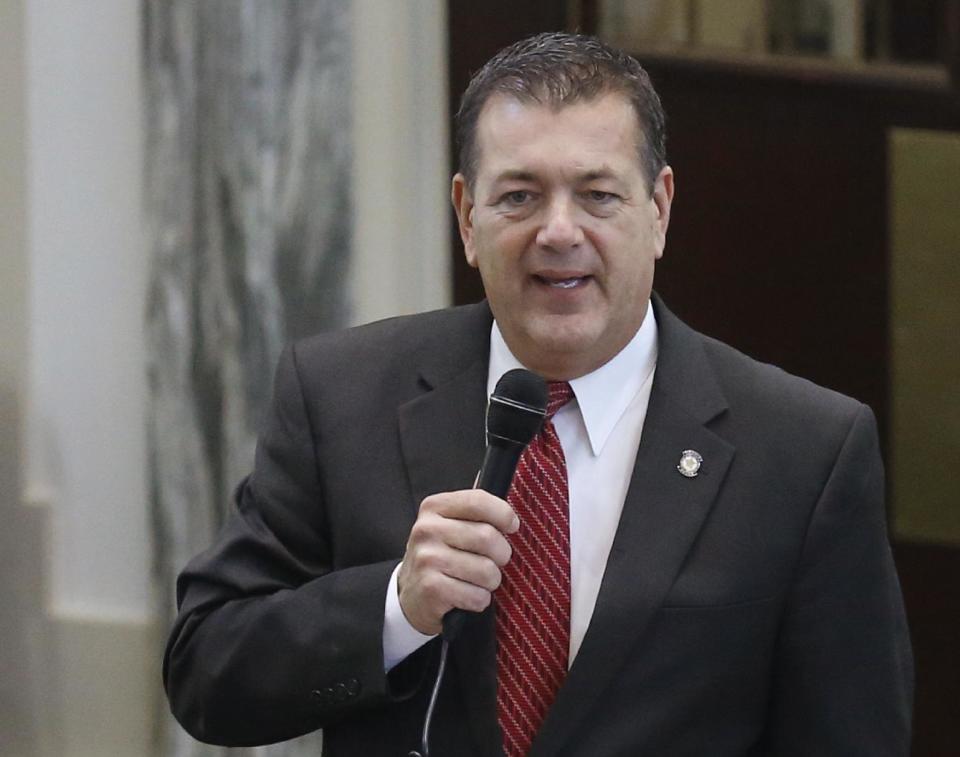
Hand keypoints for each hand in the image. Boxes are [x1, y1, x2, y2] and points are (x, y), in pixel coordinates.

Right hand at [397, 489, 518, 634]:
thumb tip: (489, 480)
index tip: (512, 526)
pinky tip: (466, 595)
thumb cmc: (440, 555)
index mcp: (434, 507)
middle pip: (488, 537)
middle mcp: (427, 529)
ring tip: (477, 580)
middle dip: (501, 554)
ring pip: (487, 570)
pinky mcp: (431, 588)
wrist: (411, 594)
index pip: (479, 501)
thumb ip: (471, 506)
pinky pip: (477, 596)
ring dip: (491, 581)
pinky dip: (479, 600)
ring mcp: (427, 559)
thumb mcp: (449, 524)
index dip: (504, 514)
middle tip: (494, 561)